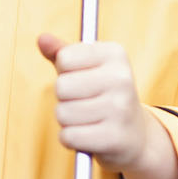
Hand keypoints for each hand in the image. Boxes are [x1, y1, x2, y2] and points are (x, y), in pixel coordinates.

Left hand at [37, 33, 166, 173]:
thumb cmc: (103, 95)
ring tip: (87, 119)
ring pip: (62, 113)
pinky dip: (71, 139)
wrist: (135, 134)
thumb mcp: (87, 68)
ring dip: (67, 120)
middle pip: (61, 86)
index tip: (83, 79)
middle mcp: (121, 78)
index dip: (65, 72)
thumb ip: (62, 52)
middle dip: (64, 98)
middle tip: (84, 102)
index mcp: (115, 53)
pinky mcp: (115, 137)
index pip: (64, 58)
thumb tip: (42, 39)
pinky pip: (68, 136)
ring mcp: (120, 108)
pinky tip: (88, 135)